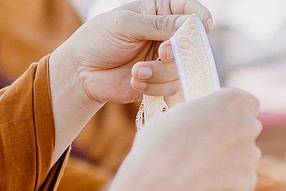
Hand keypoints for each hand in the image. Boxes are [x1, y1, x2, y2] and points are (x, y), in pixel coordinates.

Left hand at [56, 0, 213, 105]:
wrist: (82, 71)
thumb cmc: (99, 38)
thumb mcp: (126, 24)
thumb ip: (158, 24)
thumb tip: (190, 24)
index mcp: (158, 11)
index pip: (189, 10)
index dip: (199, 17)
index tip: (203, 26)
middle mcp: (165, 34)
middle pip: (191, 43)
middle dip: (178, 51)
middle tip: (162, 53)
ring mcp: (164, 59)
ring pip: (182, 68)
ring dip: (160, 73)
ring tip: (136, 72)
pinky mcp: (160, 81)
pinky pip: (171, 86)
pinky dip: (154, 86)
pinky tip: (134, 80)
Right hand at [121, 86, 261, 190]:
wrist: (161, 179)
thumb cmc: (162, 142)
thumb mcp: (179, 114)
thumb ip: (203, 117)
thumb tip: (203, 126)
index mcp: (235, 101)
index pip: (248, 104)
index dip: (233, 114)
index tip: (220, 123)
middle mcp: (249, 126)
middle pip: (247, 132)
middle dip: (232, 141)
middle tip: (207, 151)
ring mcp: (251, 156)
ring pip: (244, 160)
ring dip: (229, 165)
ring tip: (200, 172)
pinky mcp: (248, 183)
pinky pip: (241, 185)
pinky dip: (228, 188)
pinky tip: (205, 187)